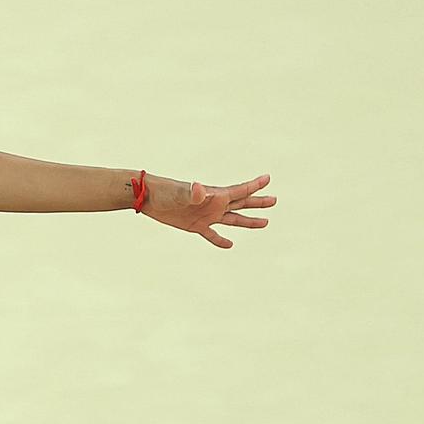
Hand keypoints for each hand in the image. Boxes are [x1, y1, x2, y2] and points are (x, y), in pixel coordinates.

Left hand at [142, 173, 274, 248]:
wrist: (149, 198)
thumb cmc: (165, 192)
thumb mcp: (181, 193)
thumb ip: (193, 192)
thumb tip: (199, 188)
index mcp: (215, 195)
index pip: (240, 190)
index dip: (254, 185)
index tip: (268, 178)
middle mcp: (214, 204)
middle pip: (242, 204)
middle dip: (258, 202)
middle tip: (274, 200)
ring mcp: (206, 215)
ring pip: (232, 219)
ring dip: (248, 221)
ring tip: (265, 222)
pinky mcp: (195, 226)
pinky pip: (212, 235)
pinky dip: (220, 240)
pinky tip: (229, 245)